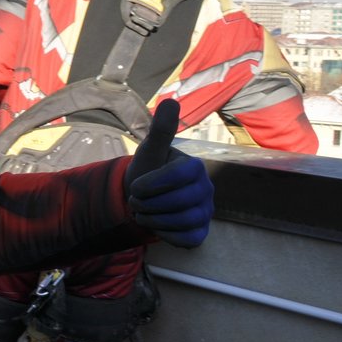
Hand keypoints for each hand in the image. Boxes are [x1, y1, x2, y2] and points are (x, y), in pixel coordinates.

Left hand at [124, 99, 213, 246]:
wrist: (142, 197)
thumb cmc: (148, 170)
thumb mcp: (150, 150)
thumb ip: (160, 130)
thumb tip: (170, 101)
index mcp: (194, 167)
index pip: (179, 176)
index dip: (152, 184)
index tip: (135, 186)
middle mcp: (206, 189)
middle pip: (181, 202)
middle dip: (149, 204)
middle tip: (135, 201)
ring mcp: (206, 211)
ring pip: (184, 221)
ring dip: (154, 219)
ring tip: (142, 212)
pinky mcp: (200, 232)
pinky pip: (189, 239)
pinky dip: (166, 234)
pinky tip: (156, 224)